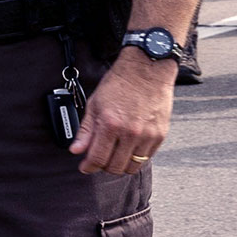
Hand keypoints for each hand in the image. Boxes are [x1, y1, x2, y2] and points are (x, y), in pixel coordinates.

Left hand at [69, 51, 173, 175]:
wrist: (147, 69)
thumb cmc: (120, 83)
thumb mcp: (95, 104)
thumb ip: (85, 130)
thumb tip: (76, 150)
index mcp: (111, 124)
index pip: (97, 159)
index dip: (88, 167)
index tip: (85, 167)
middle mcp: (130, 133)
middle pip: (115, 167)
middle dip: (103, 166)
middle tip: (100, 158)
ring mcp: (147, 135)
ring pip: (132, 167)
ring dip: (120, 165)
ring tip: (114, 154)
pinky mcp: (160, 135)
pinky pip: (147, 158)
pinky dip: (136, 158)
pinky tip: (128, 148)